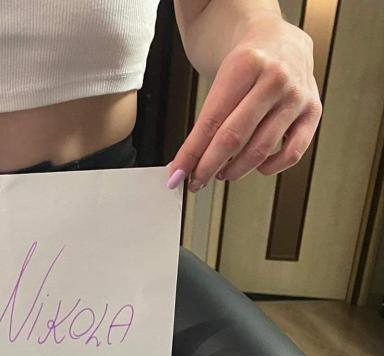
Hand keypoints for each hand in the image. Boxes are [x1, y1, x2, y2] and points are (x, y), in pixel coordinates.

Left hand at [166, 15, 321, 191]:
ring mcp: (296, 96)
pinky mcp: (313, 111)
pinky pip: (292, 153)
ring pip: (260, 150)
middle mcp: (275, 78)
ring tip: (222, 172)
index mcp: (246, 66)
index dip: (192, 154)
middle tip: (197, 180)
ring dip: (235, 170)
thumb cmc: (246, 65)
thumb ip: (205, 122)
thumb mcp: (220, 82)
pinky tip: (257, 166)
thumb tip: (185, 165)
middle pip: (234, 138)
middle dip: (209, 166)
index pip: (211, 122)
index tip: (177, 174)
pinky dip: (270, 167)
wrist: (279, 41)